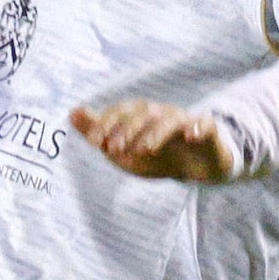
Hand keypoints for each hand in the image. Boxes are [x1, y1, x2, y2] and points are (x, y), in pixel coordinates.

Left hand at [70, 99, 239, 182]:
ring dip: (155, 133)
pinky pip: (205, 124)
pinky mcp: (207, 131)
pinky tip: (192, 135)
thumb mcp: (121, 150)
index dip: (107, 124)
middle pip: (144, 112)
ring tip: (145, 150)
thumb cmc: (154, 156)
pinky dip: (199, 127)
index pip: (122, 111)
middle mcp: (162, 113)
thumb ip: (96, 132)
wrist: (194, 168)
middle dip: (127, 129)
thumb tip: (71, 112)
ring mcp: (185, 121)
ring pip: (170, 119)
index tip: (95, 143)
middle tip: (115, 149)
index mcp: (141, 115)